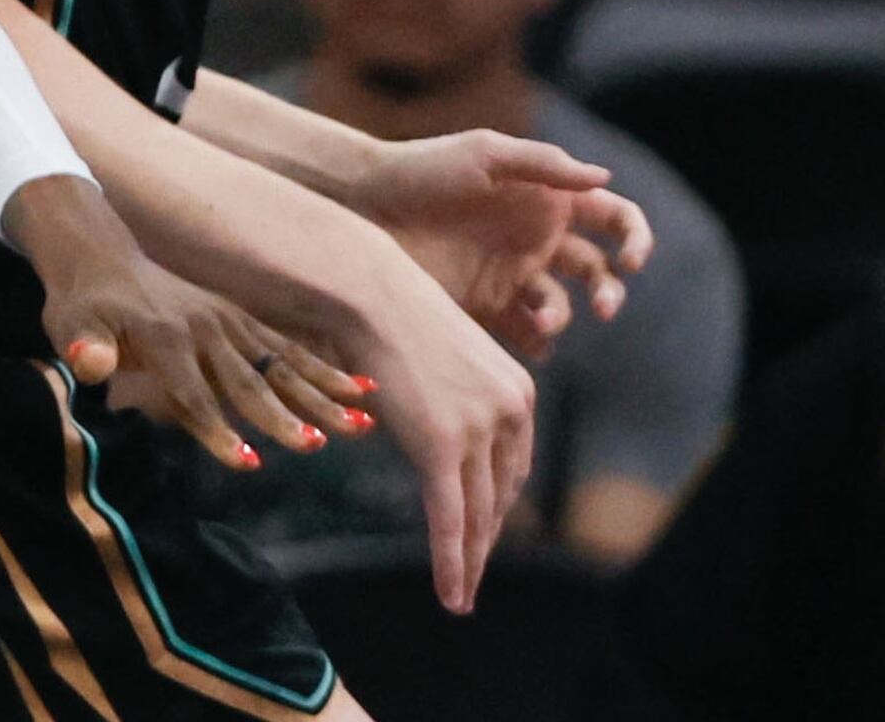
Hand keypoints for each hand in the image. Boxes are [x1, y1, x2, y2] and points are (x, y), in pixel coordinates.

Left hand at [3, 176, 369, 472]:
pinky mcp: (240, 319)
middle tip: (317, 445)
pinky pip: (286, 347)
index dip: (218, 429)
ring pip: (281, 364)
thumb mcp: (70, 323)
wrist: (99, 255)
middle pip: (248, 380)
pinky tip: (364, 390)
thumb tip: (86, 363)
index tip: (249, 464)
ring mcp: (226, 321)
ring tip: (362, 423)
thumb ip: (84, 347)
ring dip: (321, 394)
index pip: (192, 392)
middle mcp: (204, 327)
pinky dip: (325, 369)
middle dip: (282, 416)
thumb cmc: (83, 303)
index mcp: (163, 335)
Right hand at [332, 245, 539, 612]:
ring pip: (479, 514)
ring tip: (463, 594)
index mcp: (517, 391)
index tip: (486, 529)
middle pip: (500, 494)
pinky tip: (453, 594)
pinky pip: (451, 518)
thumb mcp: (443, 353)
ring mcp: (479, 430)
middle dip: (488, 539)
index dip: (498, 505)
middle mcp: (510, 413)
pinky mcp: (443, 445)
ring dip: (472, 561)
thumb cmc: (390, 309)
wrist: (367, 289)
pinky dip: (454, 562)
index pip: (512, 466)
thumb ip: (454, 391)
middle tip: (476, 573)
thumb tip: (437, 417)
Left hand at [356, 129, 651, 358]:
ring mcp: (510, 274)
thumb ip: (543, 164)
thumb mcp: (484, 154)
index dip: (635, 239)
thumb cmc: (422, 167)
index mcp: (546, 199)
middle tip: (603, 307)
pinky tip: (529, 340)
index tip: (631, 261)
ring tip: (541, 319)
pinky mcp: (483, 305)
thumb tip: (603, 177)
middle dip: (610, 292)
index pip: (613, 217)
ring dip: (565, 317)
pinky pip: (523, 331)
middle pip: (598, 272)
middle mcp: (536, 238)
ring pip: (561, 306)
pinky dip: (536, 342)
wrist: (361, 201)